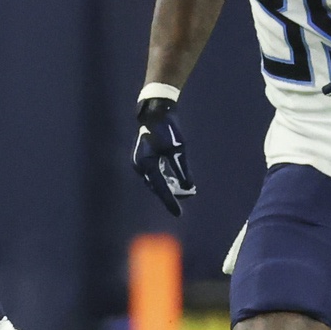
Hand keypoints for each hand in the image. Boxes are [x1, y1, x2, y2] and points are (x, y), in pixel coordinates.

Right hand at [132, 96, 195, 215]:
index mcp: (147, 163)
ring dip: (170, 187)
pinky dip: (165, 180)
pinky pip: (154, 176)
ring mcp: (140, 164)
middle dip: (172, 194)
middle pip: (157, 187)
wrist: (156, 114)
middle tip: (190, 195)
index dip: (170, 201)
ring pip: (156, 182)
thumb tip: (190, 187)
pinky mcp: (143, 161)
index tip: (178, 214)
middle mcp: (140, 166)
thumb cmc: (168, 129)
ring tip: (187, 191)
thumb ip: (182, 169)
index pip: (161, 187)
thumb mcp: (178, 149)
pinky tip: (176, 182)